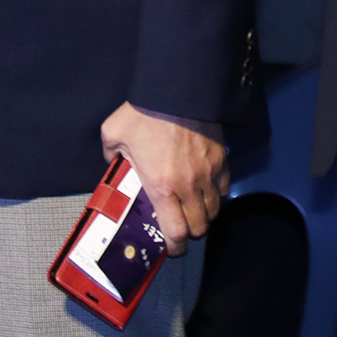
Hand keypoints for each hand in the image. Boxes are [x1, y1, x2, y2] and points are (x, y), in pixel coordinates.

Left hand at [100, 102, 227, 256]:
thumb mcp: (113, 135)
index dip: (175, 248)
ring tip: (194, 210)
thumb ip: (111, 156)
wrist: (177, 88)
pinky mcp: (222, 157)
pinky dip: (217, 194)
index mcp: (161, 187)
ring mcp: (209, 172)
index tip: (172, 248)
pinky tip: (207, 188)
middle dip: (190, 233)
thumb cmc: (143, 113)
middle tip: (181, 229)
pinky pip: (225, 187)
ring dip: (205, 215)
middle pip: (199, 226)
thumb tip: (113, 164)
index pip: (176, 232)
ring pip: (215, 209)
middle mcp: (189, 186)